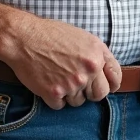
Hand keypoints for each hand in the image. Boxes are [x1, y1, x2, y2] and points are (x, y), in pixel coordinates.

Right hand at [4, 17, 121, 109]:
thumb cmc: (51, 34)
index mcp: (97, 54)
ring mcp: (71, 83)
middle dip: (90, 92)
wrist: (23, 38)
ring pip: (78, 102)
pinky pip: (60, 105)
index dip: (111, 84)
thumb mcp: (82, 37)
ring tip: (57, 77)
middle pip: (99, 95)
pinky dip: (53, 98)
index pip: (115, 78)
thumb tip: (107, 73)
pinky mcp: (54, 93)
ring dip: (69, 94)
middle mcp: (88, 70)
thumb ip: (98, 55)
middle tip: (78, 84)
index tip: (107, 86)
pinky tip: (47, 83)